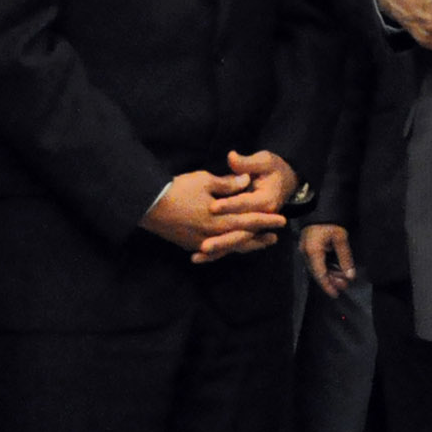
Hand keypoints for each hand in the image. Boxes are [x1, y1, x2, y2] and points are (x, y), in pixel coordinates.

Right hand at [140, 168, 286, 260]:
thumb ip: (227, 184)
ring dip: (245, 245)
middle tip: (275, 238)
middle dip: (259, 238)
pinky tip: (229, 248)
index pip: (248, 220)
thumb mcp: (204, 180)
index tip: (282, 220)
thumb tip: (246, 181)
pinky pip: (213, 250)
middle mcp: (213, 234)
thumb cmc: (179, 189)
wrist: (149, 205)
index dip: (266, 220)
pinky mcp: (190, 244)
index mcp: (219, 218)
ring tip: (258, 245)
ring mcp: (201, 242)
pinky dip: (224, 250)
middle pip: (242, 238)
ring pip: (229, 247)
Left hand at [197, 149, 300, 262]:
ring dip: (218, 250)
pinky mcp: (247, 231)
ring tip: (198, 256)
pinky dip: (218, 251)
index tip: (212, 207)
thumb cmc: (274, 169)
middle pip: (240, 232)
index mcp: (266, 201)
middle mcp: (261, 218)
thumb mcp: (264, 161)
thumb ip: (246, 163)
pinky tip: (198, 257)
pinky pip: (232, 244)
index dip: (229, 205)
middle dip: (221, 240)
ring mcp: (255, 227)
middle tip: (204, 246)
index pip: (245, 204)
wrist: (287, 180)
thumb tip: (232, 158)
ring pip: (235, 242)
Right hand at [301, 224, 356, 296]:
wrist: (319, 205)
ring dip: (330, 274)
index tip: (336, 294)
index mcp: (313, 251)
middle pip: (318, 273)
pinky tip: (336, 270)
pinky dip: (326, 267)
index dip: (328, 286)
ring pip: (317, 268)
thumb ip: (345, 258)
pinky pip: (317, 261)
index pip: (320, 274)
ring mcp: (305, 249)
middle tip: (344, 286)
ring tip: (343, 279)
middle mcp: (306, 253)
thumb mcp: (340, 239)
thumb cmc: (331, 221)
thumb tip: (350, 276)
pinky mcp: (308, 246)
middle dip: (331, 281)